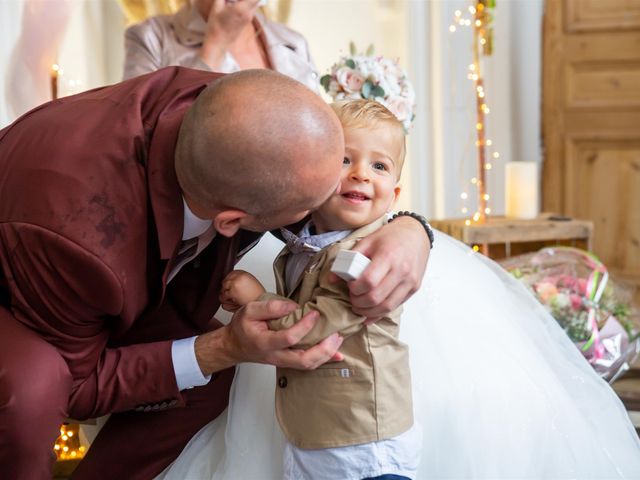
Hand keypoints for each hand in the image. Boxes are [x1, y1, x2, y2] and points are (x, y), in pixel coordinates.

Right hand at [195, 299, 344, 374]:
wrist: (235, 346)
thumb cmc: (242, 328)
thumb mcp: (249, 310)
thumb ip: (270, 307)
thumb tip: (293, 306)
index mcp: (265, 342)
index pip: (289, 338)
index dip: (304, 327)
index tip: (315, 314)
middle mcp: (276, 356)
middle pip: (303, 360)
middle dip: (323, 349)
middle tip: (335, 334)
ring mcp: (283, 361)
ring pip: (308, 365)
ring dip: (326, 355)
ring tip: (338, 339)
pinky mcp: (289, 362)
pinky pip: (308, 365)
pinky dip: (325, 360)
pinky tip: (338, 354)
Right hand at [198, 0, 259, 67]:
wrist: (219, 43)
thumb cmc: (215, 25)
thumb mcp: (216, 6)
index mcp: (242, 9)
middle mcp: (249, 13)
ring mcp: (250, 17)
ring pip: (255, 2)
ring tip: (234, 1)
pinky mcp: (248, 19)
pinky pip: (251, 6)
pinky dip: (247, 1)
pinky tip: (236, 2)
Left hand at [220, 270, 265, 310]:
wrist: (261, 303)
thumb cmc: (258, 296)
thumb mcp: (250, 283)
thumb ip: (241, 280)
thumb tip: (232, 281)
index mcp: (243, 273)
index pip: (230, 275)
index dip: (229, 282)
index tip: (230, 287)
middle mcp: (238, 277)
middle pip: (225, 282)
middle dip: (227, 289)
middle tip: (232, 295)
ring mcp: (234, 284)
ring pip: (223, 290)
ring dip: (226, 296)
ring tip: (234, 300)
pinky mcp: (232, 292)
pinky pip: (223, 297)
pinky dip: (226, 301)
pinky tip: (234, 303)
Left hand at [341, 216, 429, 318]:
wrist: (416, 234)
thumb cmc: (391, 236)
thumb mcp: (367, 241)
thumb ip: (349, 259)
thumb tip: (332, 278)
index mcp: (388, 256)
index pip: (369, 281)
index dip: (355, 288)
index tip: (350, 286)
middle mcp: (402, 271)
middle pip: (376, 297)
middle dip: (359, 303)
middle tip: (352, 298)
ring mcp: (410, 281)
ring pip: (387, 307)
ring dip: (369, 311)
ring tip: (359, 307)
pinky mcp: (414, 288)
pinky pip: (395, 306)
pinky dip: (380, 313)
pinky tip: (370, 314)